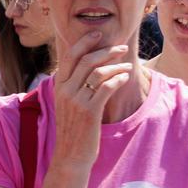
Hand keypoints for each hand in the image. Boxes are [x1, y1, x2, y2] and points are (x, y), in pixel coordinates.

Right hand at [51, 31, 130, 166]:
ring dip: (116, 66)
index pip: (70, 56)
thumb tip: (90, 70)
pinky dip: (118, 79)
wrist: (70, 154)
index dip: (84, 42)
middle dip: (106, 50)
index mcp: (59, 85)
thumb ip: (74, 86)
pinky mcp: (90, 111)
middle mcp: (65, 90)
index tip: (98, 34)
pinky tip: (125, 78)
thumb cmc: (73, 129)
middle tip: (121, 47)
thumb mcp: (68, 104)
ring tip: (128, 65)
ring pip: (98, 73)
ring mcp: (77, 100)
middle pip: (86, 60)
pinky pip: (106, 88)